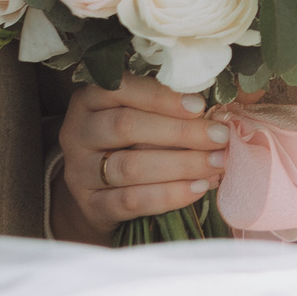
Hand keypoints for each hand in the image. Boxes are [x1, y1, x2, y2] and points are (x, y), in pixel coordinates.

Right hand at [55, 75, 230, 238]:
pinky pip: (131, 201)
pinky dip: (168, 195)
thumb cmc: (128, 143)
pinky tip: (197, 188)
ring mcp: (80, 172)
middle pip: (126, 126)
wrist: (97, 193)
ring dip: (180, 165)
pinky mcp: (91, 206)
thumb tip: (214, 114)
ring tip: (216, 163)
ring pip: (130, 166)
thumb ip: (164, 109)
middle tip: (219, 137)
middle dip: (180, 132)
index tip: (200, 105)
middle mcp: (77, 133)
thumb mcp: (138, 116)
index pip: (121, 89)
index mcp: (89, 100)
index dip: (162, 97)